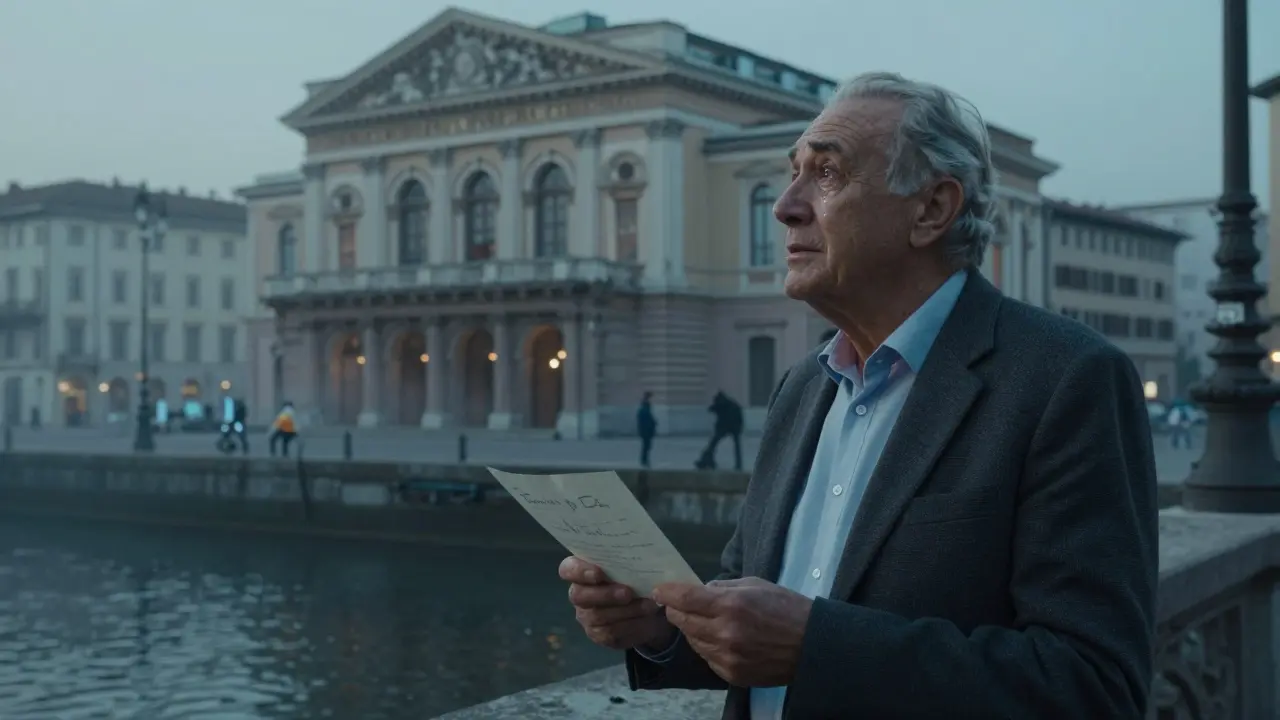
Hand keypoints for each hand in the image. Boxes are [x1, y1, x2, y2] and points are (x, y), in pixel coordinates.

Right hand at [560, 557, 673, 650]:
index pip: (568, 569)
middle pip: (579, 596)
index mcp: (582, 571)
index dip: (579, 571)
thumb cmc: (637, 578)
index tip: (598, 573)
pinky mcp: (599, 634)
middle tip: (628, 593)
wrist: (650, 607)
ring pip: (598, 616)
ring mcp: (587, 616)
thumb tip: (638, 559)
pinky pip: (610, 633)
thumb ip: (628, 563)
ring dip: (625, 611)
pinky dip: (631, 625)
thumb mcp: (634, 567)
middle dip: (605, 594)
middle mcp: (579, 594)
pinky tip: (645, 619)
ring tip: (647, 605)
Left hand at [654, 577, 811, 686]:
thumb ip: (722, 588)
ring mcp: (727, 657)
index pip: (685, 599)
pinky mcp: (731, 674)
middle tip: (677, 604)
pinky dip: (707, 646)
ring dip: (692, 629)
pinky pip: (707, 657)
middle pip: (683, 621)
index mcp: (731, 605)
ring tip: (703, 621)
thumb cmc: (786, 608)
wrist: (812, 645)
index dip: (667, 593)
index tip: (658, 591)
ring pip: (692, 641)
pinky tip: (719, 638)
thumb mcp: (755, 585)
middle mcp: (725, 633)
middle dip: (676, 610)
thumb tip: (700, 591)